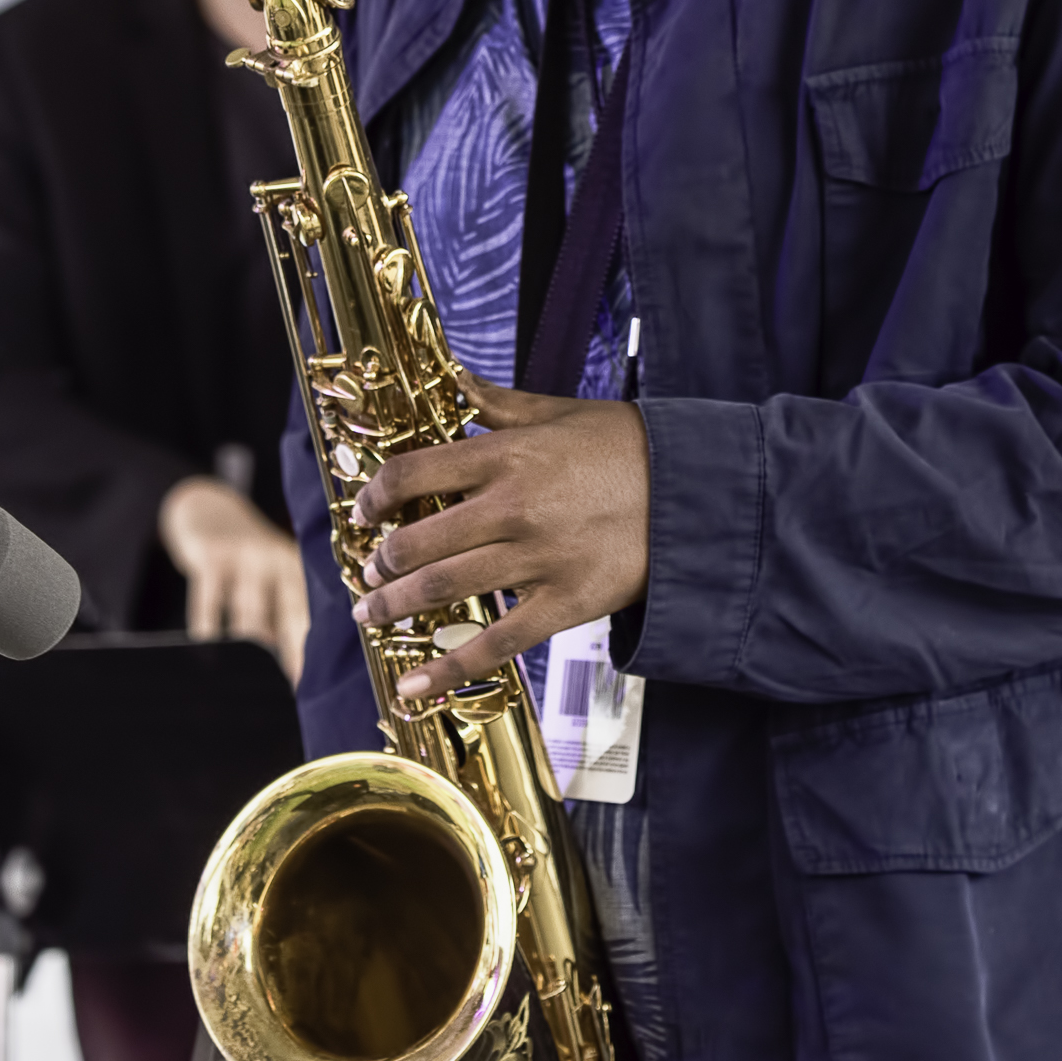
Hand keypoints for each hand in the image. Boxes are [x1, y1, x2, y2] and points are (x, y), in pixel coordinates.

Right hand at [159, 477, 309, 686]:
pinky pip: (209, 604)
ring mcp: (245, 554)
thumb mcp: (270, 574)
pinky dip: (208, 633)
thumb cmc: (246, 560)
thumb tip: (296, 674)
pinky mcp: (211, 555)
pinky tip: (209, 656)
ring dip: (249, 653)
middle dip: (291, 657)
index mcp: (299, 567)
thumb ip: (282, 614)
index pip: (312, 614)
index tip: (318, 688)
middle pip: (288, 616)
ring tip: (247, 685)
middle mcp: (278, 558)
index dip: (314, 653)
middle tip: (292, 692)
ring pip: (249, 616)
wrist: (206, 509)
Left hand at [348, 374, 648, 702]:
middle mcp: (513, 508)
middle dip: (381, 561)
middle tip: (368, 571)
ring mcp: (538, 560)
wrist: (697, 492)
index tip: (364, 511)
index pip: (415, 474)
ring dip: (396, 604)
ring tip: (372, 611)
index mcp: (507, 456)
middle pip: (420, 540)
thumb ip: (499, 402)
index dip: (376, 495)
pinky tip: (413, 683)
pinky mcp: (564, 604)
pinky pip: (496, 644)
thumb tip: (455, 377)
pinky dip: (449, 668)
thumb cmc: (628, 446)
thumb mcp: (560, 410)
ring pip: (446, 589)